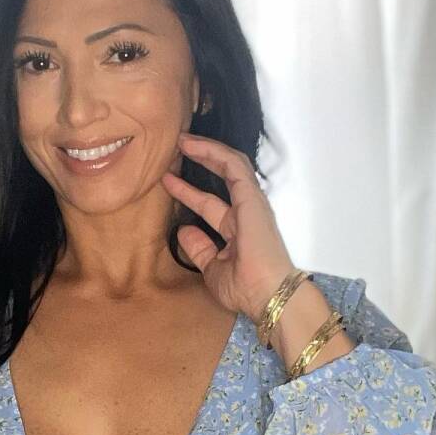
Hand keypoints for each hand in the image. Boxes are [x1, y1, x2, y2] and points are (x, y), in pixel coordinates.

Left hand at [160, 132, 296, 321]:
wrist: (268, 294)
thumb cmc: (246, 289)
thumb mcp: (212, 269)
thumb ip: (199, 249)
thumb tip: (184, 230)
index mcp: (237, 231)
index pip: (210, 205)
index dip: (188, 193)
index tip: (168, 182)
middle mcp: (246, 213)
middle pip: (221, 179)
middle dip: (200, 162)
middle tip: (176, 150)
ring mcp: (251, 203)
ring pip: (230, 166)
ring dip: (206, 151)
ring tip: (182, 139)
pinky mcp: (252, 197)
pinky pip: (234, 166)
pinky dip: (214, 153)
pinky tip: (194, 145)